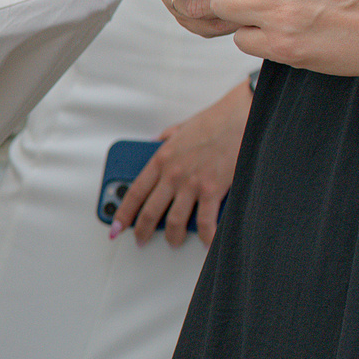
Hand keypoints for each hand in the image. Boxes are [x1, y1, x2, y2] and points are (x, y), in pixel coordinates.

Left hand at [112, 79, 249, 246]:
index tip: (116, 226)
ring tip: (173, 242)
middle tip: (140, 240)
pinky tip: (205, 242)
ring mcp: (192, 184)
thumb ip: (165, 139)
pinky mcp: (212, 190)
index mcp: (161, 159)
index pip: (134, 192)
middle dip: (142, 230)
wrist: (242, 117)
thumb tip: (155, 142)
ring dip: (172, 236)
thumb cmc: (216, 120)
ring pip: (174, 221)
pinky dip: (204, 235)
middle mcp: (172, 174)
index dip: (123, 213)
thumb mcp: (181, 128)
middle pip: (150, 211)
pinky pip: (204, 221)